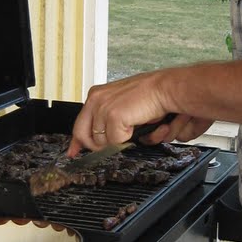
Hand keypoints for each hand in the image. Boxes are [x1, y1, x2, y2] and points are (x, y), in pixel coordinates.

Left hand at [68, 71, 209, 154]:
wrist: (167, 89)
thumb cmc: (152, 97)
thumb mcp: (124, 108)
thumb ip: (109, 122)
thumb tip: (104, 141)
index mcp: (97, 95)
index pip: (79, 123)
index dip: (77, 142)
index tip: (73, 152)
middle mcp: (96, 99)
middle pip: (84, 135)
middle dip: (98, 146)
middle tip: (115, 144)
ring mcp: (103, 108)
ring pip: (102, 142)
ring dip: (120, 140)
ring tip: (136, 126)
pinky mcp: (113, 116)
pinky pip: (116, 141)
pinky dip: (130, 138)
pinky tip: (138, 125)